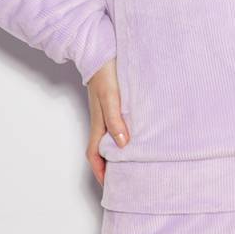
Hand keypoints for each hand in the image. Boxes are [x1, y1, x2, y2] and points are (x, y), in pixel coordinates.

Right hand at [84, 56, 130, 187]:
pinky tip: (139, 129)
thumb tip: (121, 146)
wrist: (101, 47)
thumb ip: (115, 119)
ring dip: (120, 148)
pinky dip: (126, 131)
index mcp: (98, 122)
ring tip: (136, 157)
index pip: (95, 155)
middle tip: (128, 175)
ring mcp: (108, 109)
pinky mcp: (115, 99)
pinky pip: (119, 121)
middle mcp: (102, 119)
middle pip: (104, 149)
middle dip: (112, 164)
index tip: (112, 186)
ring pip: (112, 136)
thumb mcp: (110, 96)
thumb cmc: (104, 71)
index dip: (101, 172)